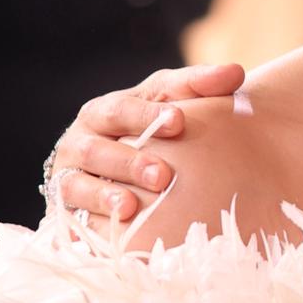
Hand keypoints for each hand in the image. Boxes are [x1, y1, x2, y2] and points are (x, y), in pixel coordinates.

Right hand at [47, 63, 245, 218]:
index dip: (146, 116)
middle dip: (128, 162)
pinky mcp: (67, 213)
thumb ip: (196, 88)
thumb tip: (235, 73)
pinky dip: (91, 224)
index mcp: (102, 113)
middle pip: (96, 149)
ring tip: (131, 205)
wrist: (115, 177)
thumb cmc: (147, 135)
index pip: (121, 109)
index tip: (178, 122)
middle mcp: (79, 144)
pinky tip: (115, 229)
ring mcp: (68, 179)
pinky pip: (72, 220)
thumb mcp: (166, 106)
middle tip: (162, 175)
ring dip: (105, 196)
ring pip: (77, 185)